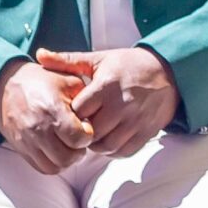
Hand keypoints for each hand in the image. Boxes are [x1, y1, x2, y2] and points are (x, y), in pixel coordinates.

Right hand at [0, 58, 94, 172]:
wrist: (7, 84)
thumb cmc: (42, 80)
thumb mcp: (68, 79)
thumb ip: (86, 98)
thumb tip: (97, 118)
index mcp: (52, 109)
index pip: (78, 138)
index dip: (88, 135)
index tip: (86, 126)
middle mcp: (38, 128)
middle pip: (68, 157)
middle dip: (80, 151)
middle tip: (80, 139)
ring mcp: (27, 141)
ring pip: (56, 167)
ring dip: (67, 160)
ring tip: (70, 145)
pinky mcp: (21, 148)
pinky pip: (42, 168)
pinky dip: (54, 164)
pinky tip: (58, 150)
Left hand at [36, 47, 181, 157]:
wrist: (168, 73)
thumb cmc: (128, 65)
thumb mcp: (99, 59)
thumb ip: (67, 61)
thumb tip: (39, 55)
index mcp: (107, 85)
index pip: (79, 111)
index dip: (71, 114)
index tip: (71, 111)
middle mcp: (122, 105)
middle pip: (91, 132)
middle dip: (81, 132)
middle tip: (79, 127)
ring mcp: (136, 121)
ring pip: (105, 146)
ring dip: (95, 145)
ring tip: (92, 134)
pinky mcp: (146, 132)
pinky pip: (123, 151)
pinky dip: (112, 151)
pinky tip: (108, 140)